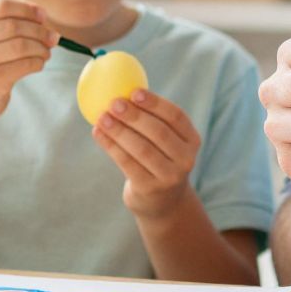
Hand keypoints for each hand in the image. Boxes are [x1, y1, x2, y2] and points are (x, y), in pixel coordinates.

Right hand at [0, 0, 58, 122]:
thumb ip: (8, 22)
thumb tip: (42, 15)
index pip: (1, 6)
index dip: (27, 9)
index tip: (43, 16)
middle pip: (14, 25)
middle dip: (39, 30)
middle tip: (52, 37)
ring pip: (21, 45)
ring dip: (41, 47)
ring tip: (46, 52)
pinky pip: (25, 65)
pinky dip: (38, 62)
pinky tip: (38, 64)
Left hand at [93, 89, 201, 218]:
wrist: (161, 202)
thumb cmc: (158, 159)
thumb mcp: (165, 141)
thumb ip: (151, 119)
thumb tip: (123, 89)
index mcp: (192, 140)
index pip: (176, 117)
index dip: (155, 103)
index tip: (134, 92)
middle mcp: (185, 159)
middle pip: (158, 132)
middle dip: (134, 115)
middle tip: (114, 103)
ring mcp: (169, 176)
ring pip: (141, 149)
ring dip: (119, 131)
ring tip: (102, 117)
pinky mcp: (150, 188)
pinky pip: (127, 163)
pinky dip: (111, 146)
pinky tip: (98, 133)